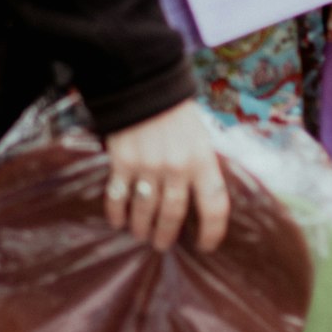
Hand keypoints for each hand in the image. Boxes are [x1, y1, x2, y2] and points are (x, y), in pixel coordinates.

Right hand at [104, 99, 228, 253]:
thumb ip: (201, 167)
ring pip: (145, 211)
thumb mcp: (200, 137)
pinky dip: (117, 212)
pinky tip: (117, 220)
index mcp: (202, 160)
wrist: (144, 85)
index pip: (214, 207)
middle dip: (166, 235)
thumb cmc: (177, 113)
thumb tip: (202, 200)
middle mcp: (177, 167)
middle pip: (173, 215)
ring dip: (142, 227)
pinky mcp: (123, 162)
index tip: (205, 245)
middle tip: (161, 244)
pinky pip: (119, 196)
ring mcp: (148, 166)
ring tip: (140, 234)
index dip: (212, 233)